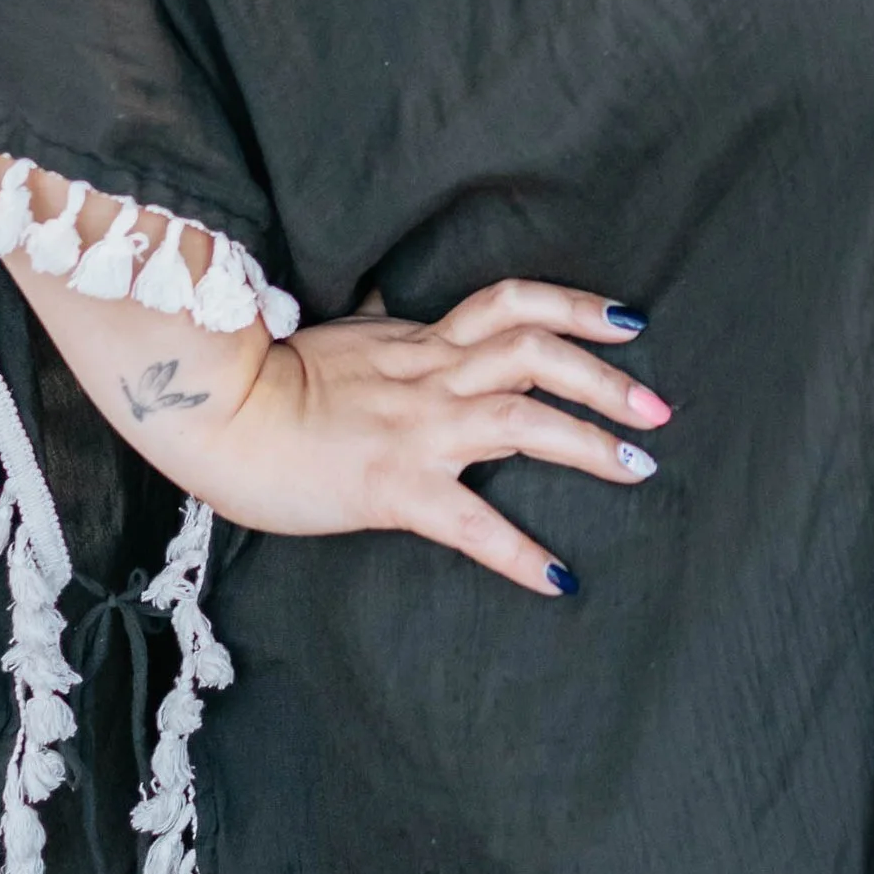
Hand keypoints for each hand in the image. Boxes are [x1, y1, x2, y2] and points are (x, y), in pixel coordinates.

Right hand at [6, 219, 666, 598]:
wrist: (216, 416)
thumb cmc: (269, 381)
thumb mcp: (338, 337)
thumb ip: (378, 326)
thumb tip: (382, 295)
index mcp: (420, 342)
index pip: (511, 305)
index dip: (575, 306)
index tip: (629, 320)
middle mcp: (430, 378)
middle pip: (535, 352)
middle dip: (603, 376)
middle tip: (658, 408)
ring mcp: (415, 432)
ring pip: (521, 419)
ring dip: (588, 443)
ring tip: (639, 469)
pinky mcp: (393, 490)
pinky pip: (469, 522)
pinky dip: (519, 552)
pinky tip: (559, 578)